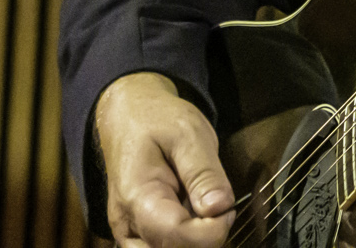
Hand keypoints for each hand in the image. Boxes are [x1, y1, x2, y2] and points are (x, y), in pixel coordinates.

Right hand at [94, 71, 233, 247]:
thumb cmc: (158, 122)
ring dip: (194, 241)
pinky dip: (184, 241)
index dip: (212, 231)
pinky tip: (194, 217)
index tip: (228, 207)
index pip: (177, 236)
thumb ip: (204, 174)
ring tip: (203, 208)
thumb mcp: (189, 134)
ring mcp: (130, 234)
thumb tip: (221, 208)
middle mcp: (127, 225)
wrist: (128, 120)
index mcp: (138, 197)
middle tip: (216, 205)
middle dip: (204, 239)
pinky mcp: (137, 237)